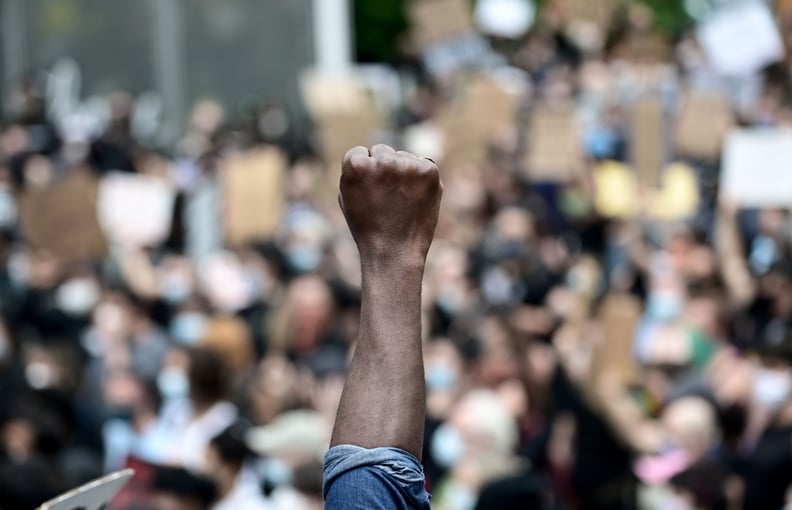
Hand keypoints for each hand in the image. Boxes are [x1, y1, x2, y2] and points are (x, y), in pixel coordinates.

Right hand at [339, 145, 442, 264]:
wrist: (395, 253)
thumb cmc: (367, 228)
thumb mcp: (347, 196)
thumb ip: (356, 171)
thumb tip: (371, 153)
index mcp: (356, 165)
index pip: (359, 153)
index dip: (363, 174)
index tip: (368, 192)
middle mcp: (382, 160)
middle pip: (382, 150)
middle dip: (383, 169)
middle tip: (385, 196)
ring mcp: (407, 165)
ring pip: (403, 156)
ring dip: (402, 172)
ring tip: (400, 200)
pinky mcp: (429, 170)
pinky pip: (421, 164)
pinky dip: (420, 179)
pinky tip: (414, 198)